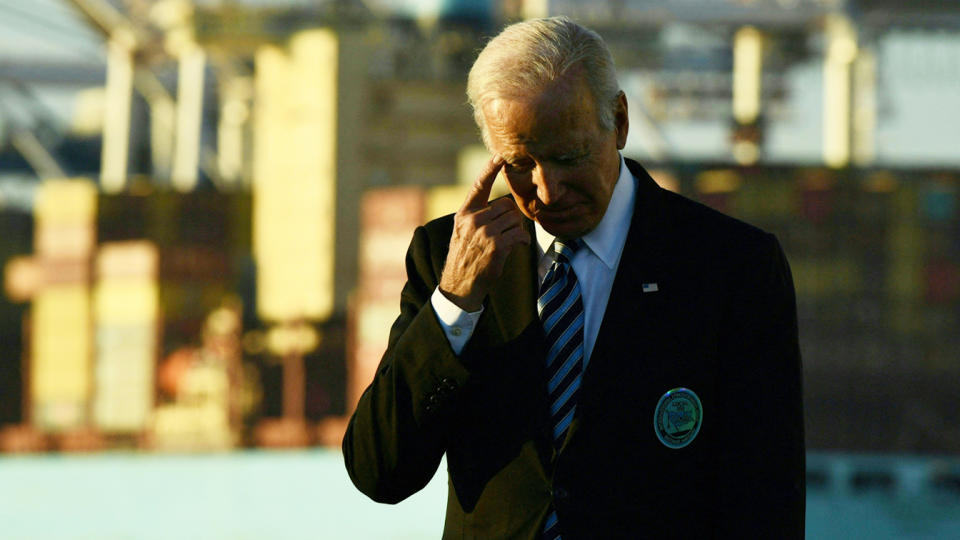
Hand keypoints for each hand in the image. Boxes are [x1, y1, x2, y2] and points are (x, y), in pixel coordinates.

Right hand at [438, 157, 530, 310]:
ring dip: (517, 230)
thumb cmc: (465, 257)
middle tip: (507, 232)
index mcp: (464, 213)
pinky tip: (518, 246)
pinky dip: (523, 241)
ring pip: (515, 219)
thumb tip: (502, 206)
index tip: (500, 155)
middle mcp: (473, 220)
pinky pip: (519, 234)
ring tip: (509, 241)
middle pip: (507, 205)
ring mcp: (484, 233)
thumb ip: (477, 216)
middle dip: (511, 218)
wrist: (460, 285)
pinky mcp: (496, 246)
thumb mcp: (463, 232)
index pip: (479, 186)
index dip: (490, 169)